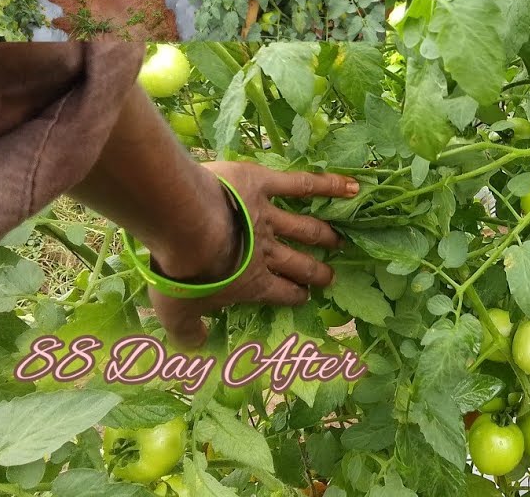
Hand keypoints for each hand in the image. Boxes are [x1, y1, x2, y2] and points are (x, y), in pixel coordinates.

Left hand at [149, 162, 358, 347]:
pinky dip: (329, 184)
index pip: (280, 292)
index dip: (293, 296)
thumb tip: (197, 345)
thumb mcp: (176, 311)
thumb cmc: (183, 271)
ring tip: (339, 241)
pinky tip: (352, 187)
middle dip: (315, 272)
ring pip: (304, 228)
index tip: (304, 297)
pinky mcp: (263, 185)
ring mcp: (267, 217)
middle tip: (330, 277)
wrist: (184, 225)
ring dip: (324, 235)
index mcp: (251, 282)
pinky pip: (301, 185)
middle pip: (298, 264)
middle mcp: (265, 251)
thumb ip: (187, 332)